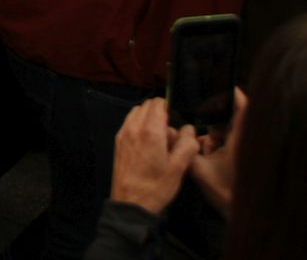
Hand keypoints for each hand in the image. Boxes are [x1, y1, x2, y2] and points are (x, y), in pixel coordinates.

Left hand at [109, 99, 196, 215]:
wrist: (131, 203)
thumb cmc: (157, 186)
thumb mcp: (179, 167)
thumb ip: (187, 144)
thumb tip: (188, 128)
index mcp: (150, 131)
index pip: (158, 103)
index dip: (170, 108)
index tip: (177, 121)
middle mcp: (133, 127)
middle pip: (146, 106)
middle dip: (160, 114)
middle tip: (170, 134)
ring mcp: (123, 133)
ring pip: (137, 113)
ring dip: (149, 119)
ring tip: (160, 140)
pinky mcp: (118, 142)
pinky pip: (129, 123)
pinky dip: (139, 126)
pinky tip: (148, 146)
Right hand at [188, 89, 245, 215]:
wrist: (244, 216)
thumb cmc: (225, 191)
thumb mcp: (199, 169)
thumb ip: (184, 149)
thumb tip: (169, 132)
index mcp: (240, 139)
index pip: (243, 108)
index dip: (235, 94)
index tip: (224, 84)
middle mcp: (246, 141)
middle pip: (234, 118)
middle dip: (216, 117)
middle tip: (200, 116)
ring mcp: (247, 150)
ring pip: (231, 132)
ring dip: (216, 134)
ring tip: (204, 144)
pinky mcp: (246, 159)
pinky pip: (232, 144)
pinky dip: (220, 145)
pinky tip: (208, 153)